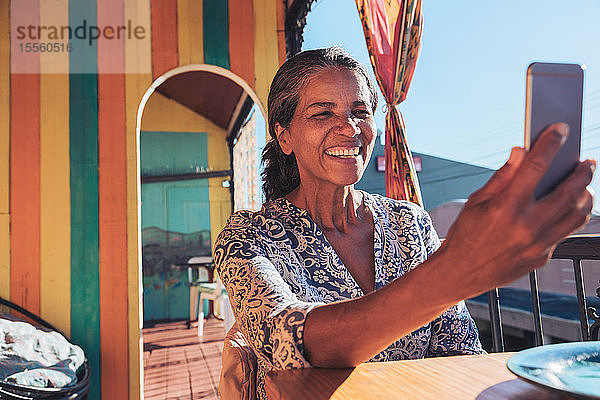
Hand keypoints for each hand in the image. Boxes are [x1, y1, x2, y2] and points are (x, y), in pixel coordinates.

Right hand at [439, 122, 595, 299]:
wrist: (460, 273)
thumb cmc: (465, 235)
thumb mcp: (477, 201)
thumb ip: (503, 176)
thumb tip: (521, 152)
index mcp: (506, 207)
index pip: (535, 167)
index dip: (550, 144)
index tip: (560, 129)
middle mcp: (526, 226)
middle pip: (567, 191)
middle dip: (581, 172)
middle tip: (587, 161)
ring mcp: (538, 244)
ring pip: (576, 214)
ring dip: (585, 195)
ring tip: (585, 185)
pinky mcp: (543, 257)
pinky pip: (566, 232)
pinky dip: (571, 216)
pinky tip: (570, 207)